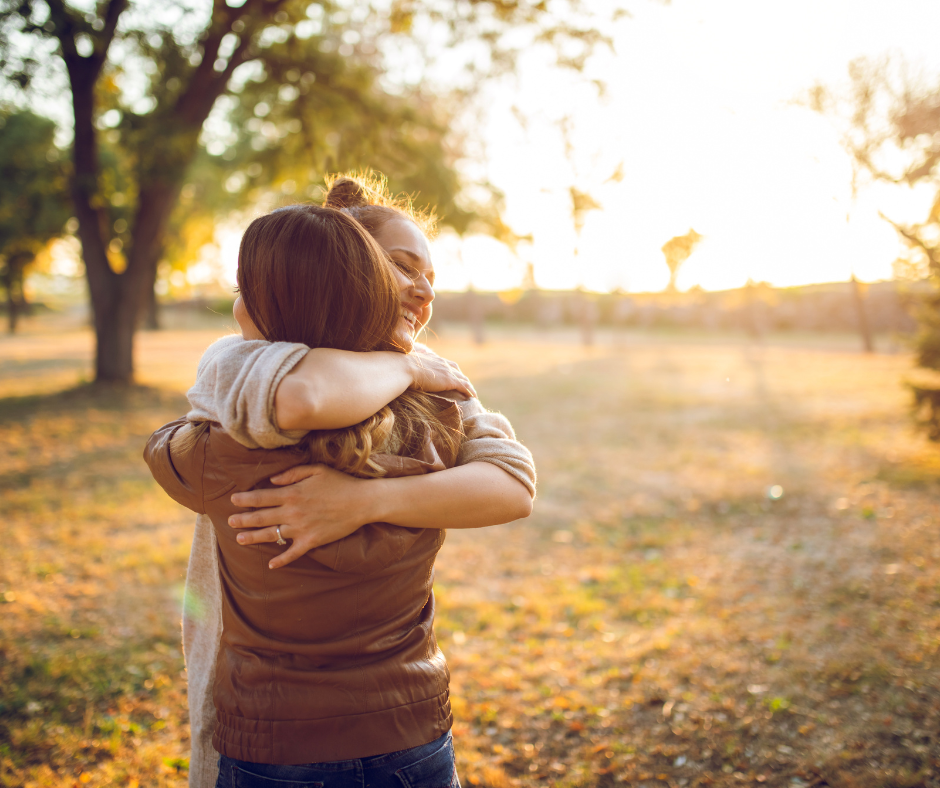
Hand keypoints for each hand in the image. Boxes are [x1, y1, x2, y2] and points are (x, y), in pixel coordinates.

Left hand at [228, 464, 374, 568]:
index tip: (234, 500)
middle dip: (243, 519)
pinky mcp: (311, 541)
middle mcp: (292, 512)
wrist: (361, 502)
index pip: (261, 497)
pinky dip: (281, 560)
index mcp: (292, 493)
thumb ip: (292, 474)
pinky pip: (292, 553)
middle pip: (261, 517)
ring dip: (254, 538)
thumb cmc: (340, 483)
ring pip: (271, 535)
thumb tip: (272, 481)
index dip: (245, 499)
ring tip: (240, 539)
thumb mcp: (316, 470)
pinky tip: (271, 565)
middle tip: (230, 521)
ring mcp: (301, 529)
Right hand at [406, 347, 475, 398]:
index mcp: (432, 359)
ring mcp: (447, 371)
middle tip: (465, 386)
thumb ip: (408, 368)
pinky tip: (473, 397)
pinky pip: (464, 386)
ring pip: (463, 379)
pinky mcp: (449, 380)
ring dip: (468, 386)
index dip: (451, 370)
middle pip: (457, 370)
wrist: (403, 368)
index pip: (445, 364)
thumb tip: (400, 372)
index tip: (453, 376)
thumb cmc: (399, 368)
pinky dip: (470, 391)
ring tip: (472, 393)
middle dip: (462, 378)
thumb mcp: (405, 366)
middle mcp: (442, 363)